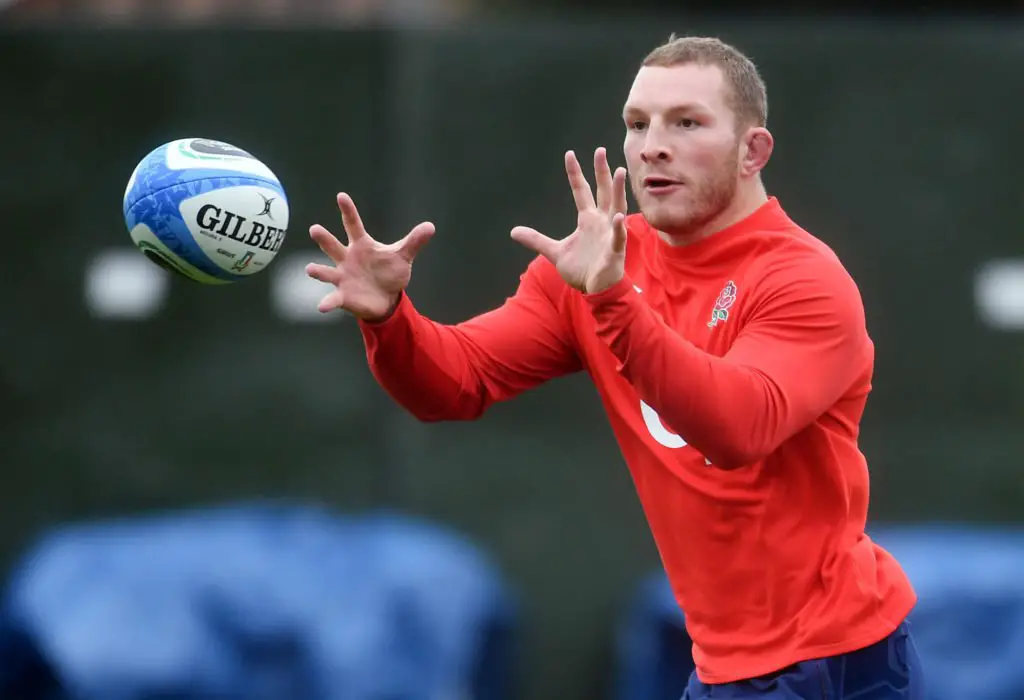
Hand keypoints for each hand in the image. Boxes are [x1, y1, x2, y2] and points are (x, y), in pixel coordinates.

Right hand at [305, 193, 434, 320]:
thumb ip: (414, 241)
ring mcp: (342, 277)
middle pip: (333, 246)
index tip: (341, 196)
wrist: (385, 298)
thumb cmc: (389, 272)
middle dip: (324, 238)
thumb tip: (430, 226)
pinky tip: (321, 306)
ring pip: (327, 271)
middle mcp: (347, 259)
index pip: (353, 224)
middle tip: (314, 229)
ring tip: (310, 269)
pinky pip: (333, 298)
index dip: (348, 211)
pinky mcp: (343, 295)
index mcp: (361, 245)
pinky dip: (327, 302)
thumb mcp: (402, 256)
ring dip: (318, 271)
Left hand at [510, 147, 627, 293]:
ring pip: (616, 207)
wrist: (596, 289)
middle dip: (602, 172)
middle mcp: (601, 222)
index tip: (569, 154)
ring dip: (618, 191)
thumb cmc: (581, 269)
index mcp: (587, 220)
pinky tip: (617, 217)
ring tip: (619, 172)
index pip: (581, 191)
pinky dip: (618, 227)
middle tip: (600, 150)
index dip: (575, 173)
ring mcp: (610, 234)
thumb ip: (536, 240)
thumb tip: (513, 231)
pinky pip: (618, 237)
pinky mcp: (615, 251)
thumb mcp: (554, 252)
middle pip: (602, 192)